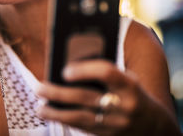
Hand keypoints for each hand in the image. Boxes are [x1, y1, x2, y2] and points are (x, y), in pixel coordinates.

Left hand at [35, 60, 168, 135]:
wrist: (154, 127)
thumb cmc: (130, 93)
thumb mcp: (125, 80)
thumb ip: (102, 73)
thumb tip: (66, 64)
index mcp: (129, 85)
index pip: (107, 73)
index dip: (85, 70)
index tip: (64, 70)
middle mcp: (124, 105)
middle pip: (86, 98)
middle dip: (59, 93)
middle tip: (39, 88)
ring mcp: (116, 123)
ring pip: (81, 118)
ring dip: (56, 112)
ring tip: (39, 107)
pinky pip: (82, 128)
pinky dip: (63, 120)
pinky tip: (49, 114)